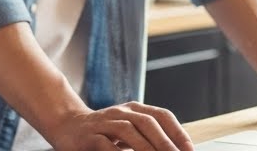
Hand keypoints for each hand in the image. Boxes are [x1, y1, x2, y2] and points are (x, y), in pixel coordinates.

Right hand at [43, 102, 193, 150]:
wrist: (67, 125)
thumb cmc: (104, 131)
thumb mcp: (128, 130)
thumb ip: (148, 137)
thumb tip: (176, 149)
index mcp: (134, 109)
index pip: (162, 115)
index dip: (178, 132)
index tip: (189, 150)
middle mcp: (120, 112)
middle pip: (147, 122)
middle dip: (165, 142)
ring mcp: (104, 122)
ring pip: (128, 130)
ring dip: (145, 148)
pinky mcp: (89, 136)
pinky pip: (105, 145)